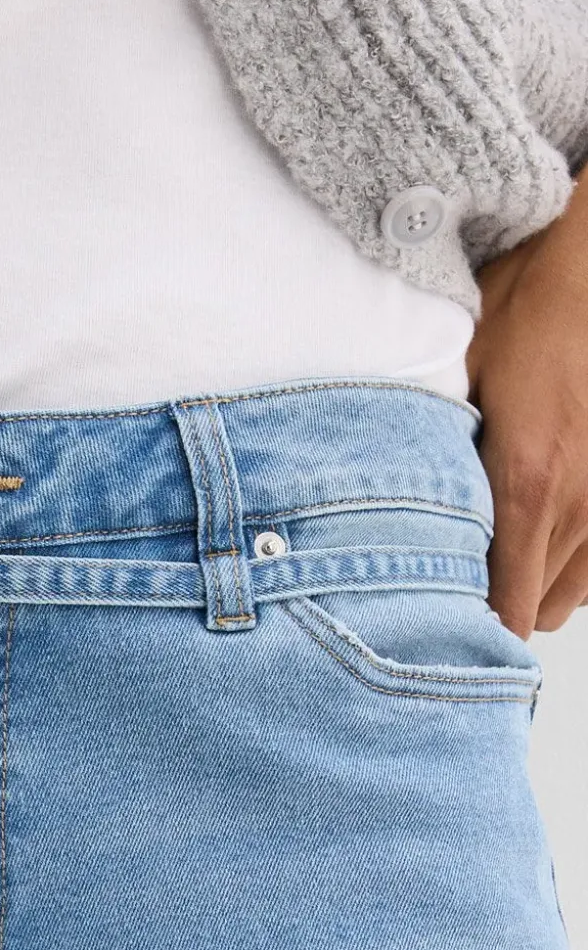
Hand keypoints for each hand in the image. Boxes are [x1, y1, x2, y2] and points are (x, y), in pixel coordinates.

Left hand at [467, 171, 587, 638]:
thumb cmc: (521, 313)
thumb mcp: (449, 384)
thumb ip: (426, 459)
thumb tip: (381, 521)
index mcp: (526, 484)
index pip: (505, 611)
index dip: (467, 636)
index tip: (432, 633)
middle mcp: (581, 504)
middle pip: (534, 615)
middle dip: (492, 609)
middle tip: (448, 582)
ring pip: (569, 596)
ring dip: (530, 586)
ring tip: (491, 551)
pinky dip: (565, 564)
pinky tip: (533, 529)